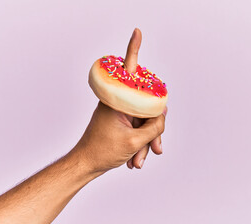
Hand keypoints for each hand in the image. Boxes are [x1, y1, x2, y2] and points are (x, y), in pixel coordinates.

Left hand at [74, 28, 166, 172]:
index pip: (129, 71)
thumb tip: (162, 113)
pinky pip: (138, 128)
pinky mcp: (121, 122)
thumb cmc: (103, 151)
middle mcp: (118, 102)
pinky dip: (139, 144)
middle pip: (146, 107)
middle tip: (154, 149)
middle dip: (152, 132)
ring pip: (144, 121)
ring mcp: (120, 112)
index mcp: (117, 100)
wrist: (87, 165)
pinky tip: (134, 160)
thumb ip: (154, 126)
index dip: (134, 49)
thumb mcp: (134, 141)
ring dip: (145, 142)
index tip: (137, 31)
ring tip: (137, 161)